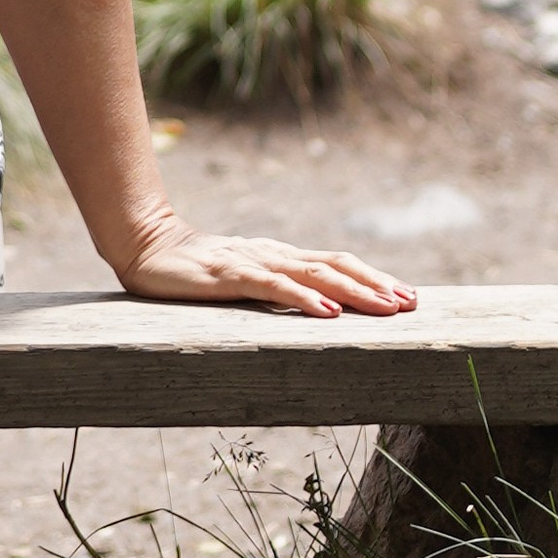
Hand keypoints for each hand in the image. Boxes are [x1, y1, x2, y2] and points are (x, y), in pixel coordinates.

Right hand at [106, 209, 417, 319]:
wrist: (146, 246)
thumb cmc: (194, 270)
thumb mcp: (242, 281)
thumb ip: (274, 289)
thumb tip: (316, 308)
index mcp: (280, 257)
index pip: (336, 264)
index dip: (373, 278)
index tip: (407, 297)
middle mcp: (275, 255)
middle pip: (336, 265)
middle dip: (377, 285)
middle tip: (411, 304)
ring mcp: (254, 262)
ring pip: (315, 274)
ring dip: (355, 291)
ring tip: (386, 307)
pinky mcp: (231, 274)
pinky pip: (275, 287)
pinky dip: (305, 297)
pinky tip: (327, 311)